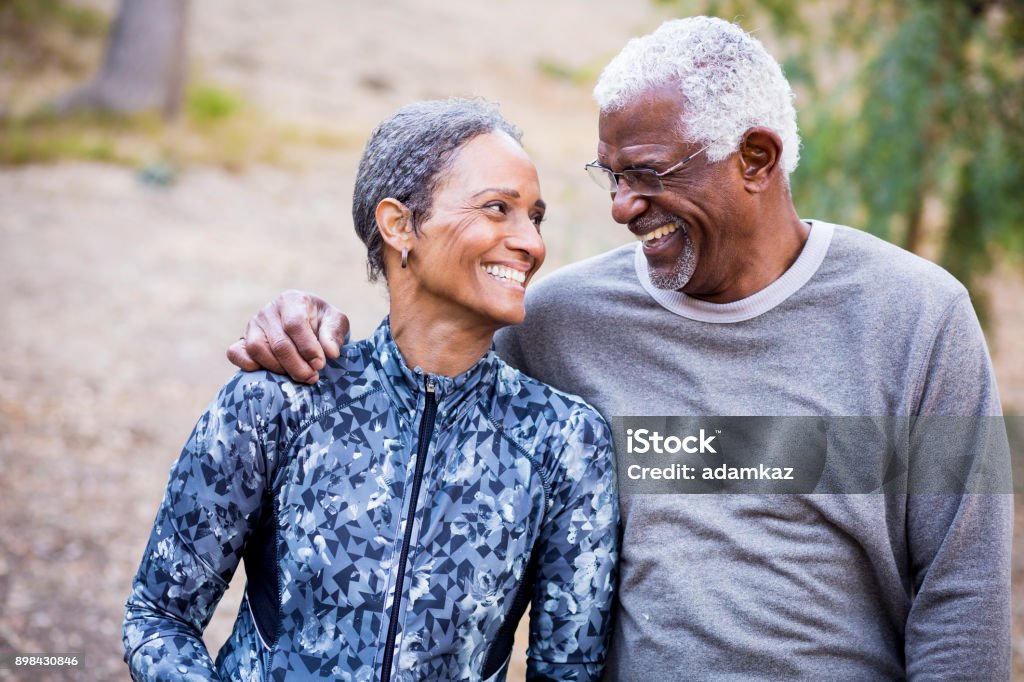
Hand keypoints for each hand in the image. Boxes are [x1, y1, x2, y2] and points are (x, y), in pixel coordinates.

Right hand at [227, 290, 348, 383]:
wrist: (308, 326)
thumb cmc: (323, 323)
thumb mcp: (336, 323)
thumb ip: (334, 335)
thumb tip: (331, 353)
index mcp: (292, 300)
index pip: (295, 324)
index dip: (308, 348)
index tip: (320, 364)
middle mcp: (269, 311)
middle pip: (279, 343)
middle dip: (297, 365)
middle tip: (312, 377)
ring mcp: (253, 325)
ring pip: (257, 350)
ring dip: (278, 369)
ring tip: (298, 376)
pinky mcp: (242, 340)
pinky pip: (235, 353)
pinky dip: (249, 366)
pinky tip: (272, 374)